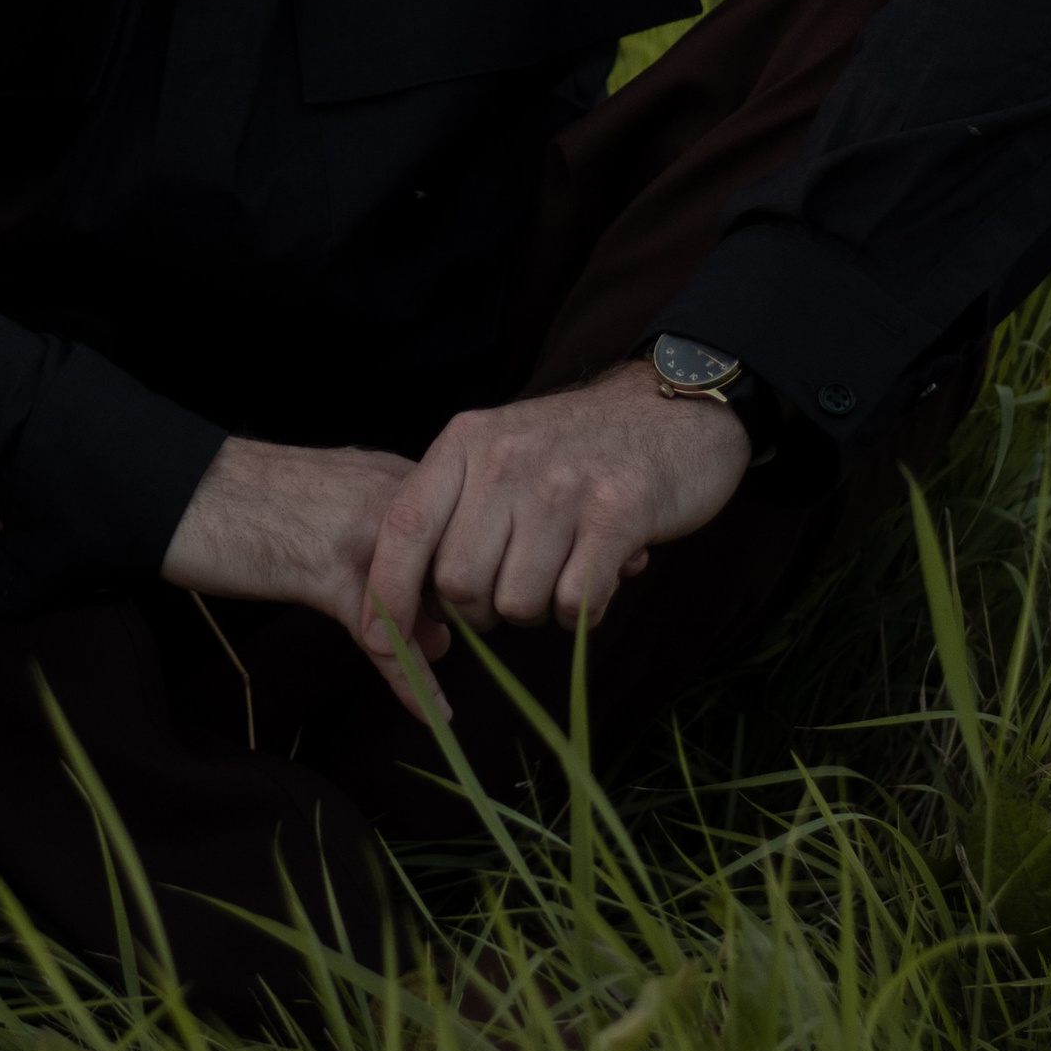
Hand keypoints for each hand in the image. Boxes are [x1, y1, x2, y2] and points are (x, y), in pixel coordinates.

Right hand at [163, 436, 451, 712]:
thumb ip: (391, 563)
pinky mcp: (329, 572)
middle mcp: (394, 496)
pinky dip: (410, 681)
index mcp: (398, 476)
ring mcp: (364, 533)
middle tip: (455, 650)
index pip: (468, 534)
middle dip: (464, 615)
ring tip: (445, 694)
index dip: (472, 581)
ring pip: (429, 600)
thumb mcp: (335, 519)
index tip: (473, 616)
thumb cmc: (249, 501)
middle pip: (460, 564)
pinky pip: (386, 639)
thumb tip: (442, 634)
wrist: (179, 485)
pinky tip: (430, 711)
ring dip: (439, 647)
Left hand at [360, 359, 750, 677]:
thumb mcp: (501, 448)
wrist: (672, 408)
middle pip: (458, 582)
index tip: (379, 641)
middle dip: (480, 609)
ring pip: (515, 602)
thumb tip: (409, 599)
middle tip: (513, 589)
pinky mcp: (618, 514)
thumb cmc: (576, 446)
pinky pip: (575, 603)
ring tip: (561, 573)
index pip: (403, 528)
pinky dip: (581, 613)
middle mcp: (506, 458)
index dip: (385, 594)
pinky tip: (596, 579)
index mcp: (466, 442)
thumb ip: (455, 507)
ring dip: (537, 611)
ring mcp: (562, 485)